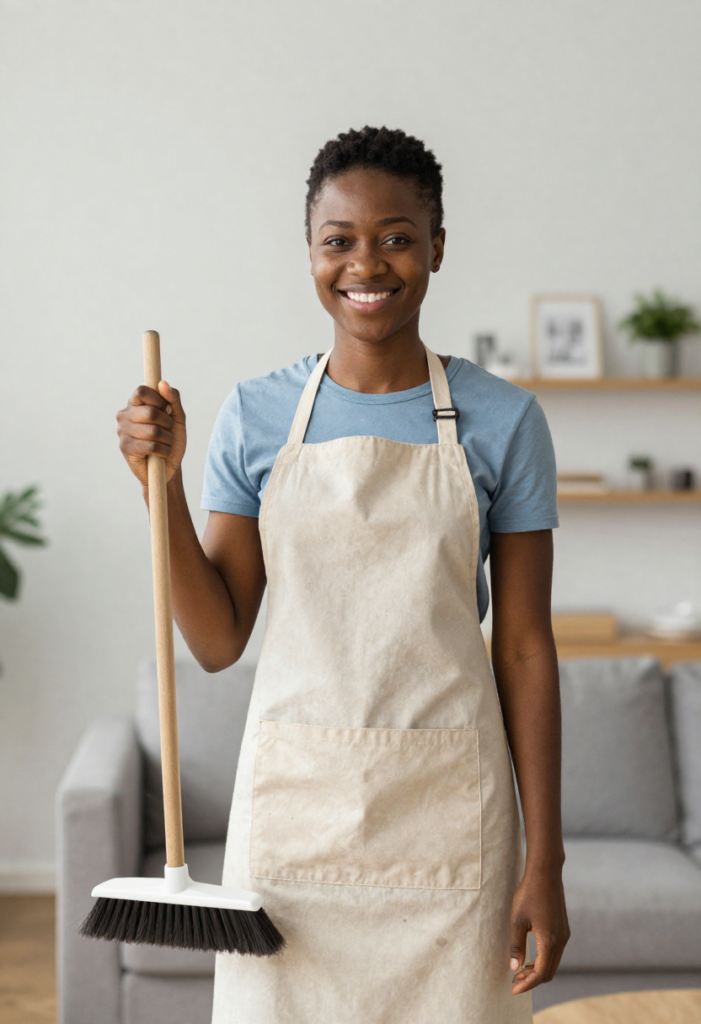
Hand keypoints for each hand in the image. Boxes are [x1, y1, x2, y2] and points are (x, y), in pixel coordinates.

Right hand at [116, 381, 185, 486]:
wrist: (169, 468)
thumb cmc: (171, 440)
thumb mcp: (177, 417)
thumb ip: (173, 399)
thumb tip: (163, 383)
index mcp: (135, 403)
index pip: (142, 391)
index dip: (159, 400)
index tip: (167, 410)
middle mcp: (125, 415)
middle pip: (150, 412)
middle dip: (167, 423)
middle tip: (169, 431)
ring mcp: (123, 431)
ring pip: (152, 431)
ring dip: (167, 439)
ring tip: (166, 444)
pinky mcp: (125, 448)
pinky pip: (151, 446)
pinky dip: (164, 450)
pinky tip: (162, 453)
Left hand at [509, 864, 569, 995]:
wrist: (546, 873)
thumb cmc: (528, 894)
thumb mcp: (517, 920)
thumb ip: (516, 946)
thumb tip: (514, 968)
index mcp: (550, 941)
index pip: (541, 973)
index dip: (527, 984)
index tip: (513, 990)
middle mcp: (561, 940)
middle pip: (549, 972)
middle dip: (532, 980)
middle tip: (515, 981)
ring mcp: (564, 934)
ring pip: (553, 962)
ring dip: (538, 969)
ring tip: (520, 970)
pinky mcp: (563, 928)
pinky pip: (555, 952)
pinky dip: (544, 959)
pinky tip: (531, 955)